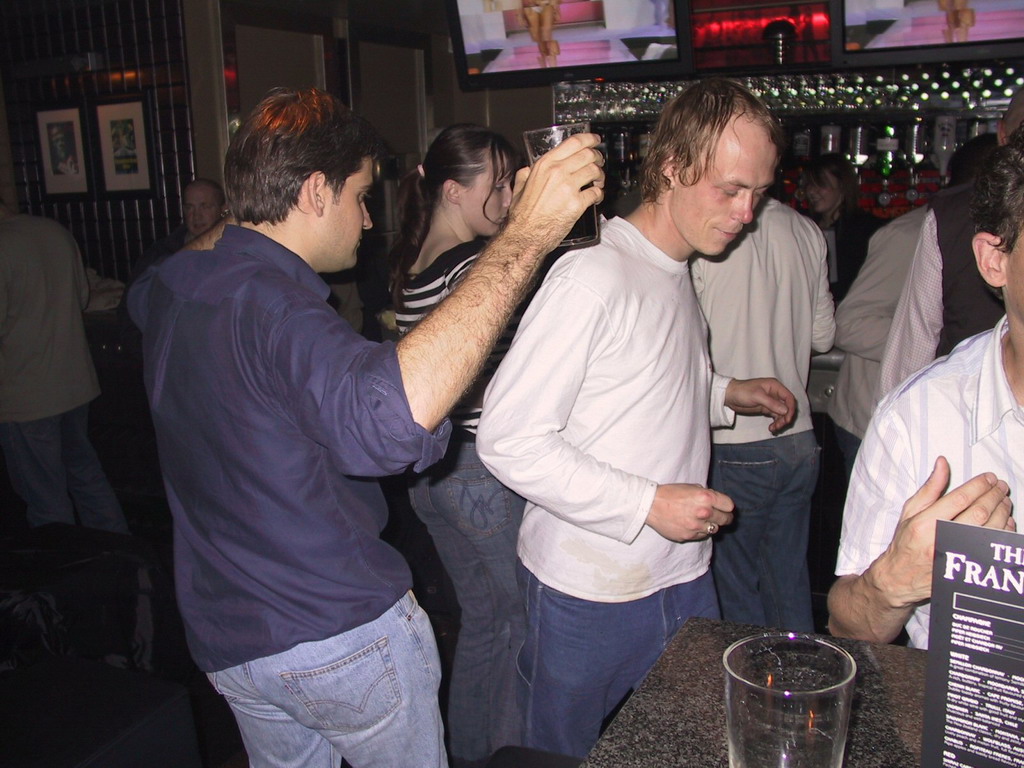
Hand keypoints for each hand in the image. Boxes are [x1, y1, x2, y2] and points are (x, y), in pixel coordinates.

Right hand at [503, 132, 603, 256]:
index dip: (588, 139)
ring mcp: (568, 187)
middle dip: (597, 157)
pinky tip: (596, 197)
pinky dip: (599, 194)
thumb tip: (526, 170)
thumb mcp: (519, 188)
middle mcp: (557, 172)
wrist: (526, 235)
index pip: (573, 143)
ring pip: (595, 171)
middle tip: (599, 163)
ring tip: (598, 181)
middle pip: (588, 154)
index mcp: (544, 165)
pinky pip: (596, 192)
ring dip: (600, 175)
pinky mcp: (577, 204)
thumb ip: (524, 175)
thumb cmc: (522, 216)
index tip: (595, 140)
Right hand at [646, 483, 733, 542]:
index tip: (725, 507)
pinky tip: (692, 524)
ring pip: (715, 529)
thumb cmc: (670, 493)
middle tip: (721, 516)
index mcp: (706, 497)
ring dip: (711, 525)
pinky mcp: (688, 536)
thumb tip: (716, 502)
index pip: (729, 505)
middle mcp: (703, 513)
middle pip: (726, 519)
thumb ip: (706, 494)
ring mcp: (696, 526)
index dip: (727, 506)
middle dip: (724, 517)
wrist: (651, 505)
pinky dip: (700, 531)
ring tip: (703, 520)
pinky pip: (702, 535)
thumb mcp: (691, 487)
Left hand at [724, 377, 795, 433]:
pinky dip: (775, 423)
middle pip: (787, 406)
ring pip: (782, 413)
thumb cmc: (742, 392)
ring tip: (774, 429)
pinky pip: (775, 417)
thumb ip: (772, 403)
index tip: (788, 419)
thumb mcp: (757, 396)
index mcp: (775, 386)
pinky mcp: (766, 409)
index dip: (790, 408)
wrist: (729, 396)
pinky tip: (771, 428)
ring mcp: (771, 402)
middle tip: (780, 425)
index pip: (788, 397)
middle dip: (786, 417)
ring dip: (780, 422)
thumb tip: (786, 410)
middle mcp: (775, 394)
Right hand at [872, 456, 1012, 608]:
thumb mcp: (910, 512)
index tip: (989, 478)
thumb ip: (929, 488)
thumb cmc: (905, 543)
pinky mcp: (967, 566)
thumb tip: (943, 464)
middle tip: (1001, 486)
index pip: (959, 499)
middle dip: (994, 496)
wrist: (900, 578)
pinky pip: (993, 546)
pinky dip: (1003, 531)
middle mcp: (941, 540)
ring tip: (1004, 500)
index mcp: (925, 524)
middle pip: (979, 513)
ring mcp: (956, 555)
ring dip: (1002, 512)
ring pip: (990, 530)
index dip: (978, 486)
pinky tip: (1004, 521)